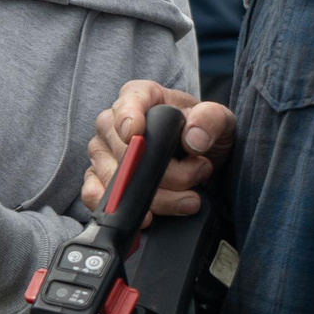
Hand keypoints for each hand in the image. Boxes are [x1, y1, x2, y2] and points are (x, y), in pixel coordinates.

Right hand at [80, 81, 233, 218]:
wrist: (200, 161)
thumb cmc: (202, 133)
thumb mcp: (219, 120)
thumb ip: (211, 120)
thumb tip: (193, 139)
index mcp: (141, 96)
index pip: (128, 102)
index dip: (128, 118)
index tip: (135, 134)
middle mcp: (114, 122)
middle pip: (126, 152)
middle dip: (168, 174)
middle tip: (199, 174)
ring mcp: (103, 152)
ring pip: (117, 180)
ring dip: (158, 198)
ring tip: (189, 198)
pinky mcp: (98, 179)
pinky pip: (94, 195)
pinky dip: (122, 210)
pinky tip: (149, 216)